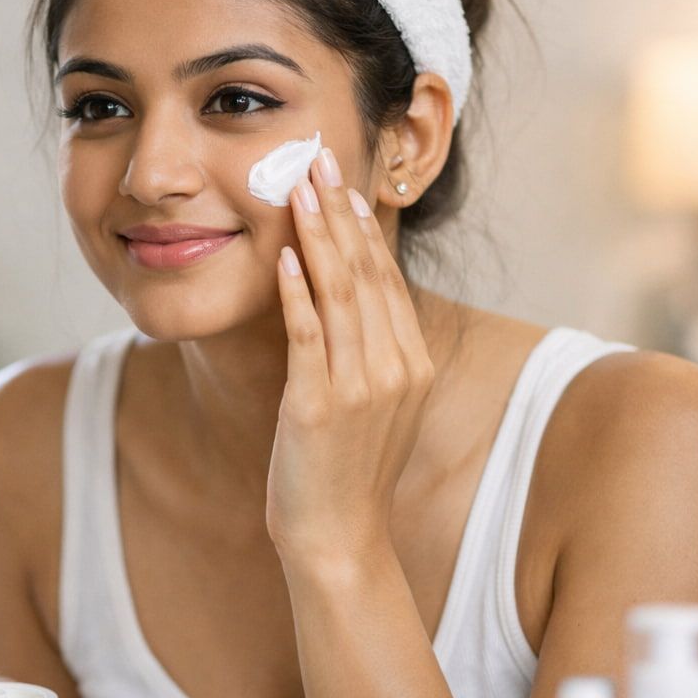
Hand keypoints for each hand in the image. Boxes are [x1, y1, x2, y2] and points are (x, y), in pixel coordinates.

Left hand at [268, 148, 434, 563]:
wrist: (338, 537)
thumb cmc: (347, 470)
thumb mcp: (375, 404)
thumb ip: (372, 351)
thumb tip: (350, 298)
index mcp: (413, 363)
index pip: (387, 278)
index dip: (362, 227)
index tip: (343, 183)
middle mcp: (396, 367)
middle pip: (366, 273)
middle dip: (339, 212)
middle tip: (318, 160)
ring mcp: (361, 386)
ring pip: (340, 292)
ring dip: (318, 234)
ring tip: (299, 187)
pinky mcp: (320, 405)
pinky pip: (308, 334)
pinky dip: (296, 290)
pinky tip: (284, 253)